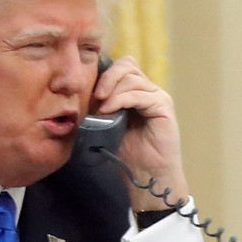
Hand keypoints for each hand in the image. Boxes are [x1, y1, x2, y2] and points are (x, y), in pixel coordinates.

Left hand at [92, 56, 188, 210]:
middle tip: (95, 96)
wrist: (147, 175)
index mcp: (135, 92)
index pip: (122, 67)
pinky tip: (109, 110)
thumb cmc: (127, 153)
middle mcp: (149, 90)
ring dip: (112, 90)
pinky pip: (140, 94)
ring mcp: (157, 97)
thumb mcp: (106, 124)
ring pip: (133, 78)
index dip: (105, 73)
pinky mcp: (163, 107)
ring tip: (101, 108)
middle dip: (107, 77)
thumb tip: (78, 94)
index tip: (90, 90)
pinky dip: (121, 99)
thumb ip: (99, 107)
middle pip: (127, 66)